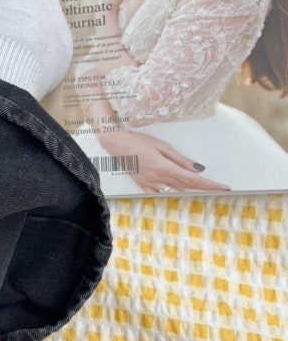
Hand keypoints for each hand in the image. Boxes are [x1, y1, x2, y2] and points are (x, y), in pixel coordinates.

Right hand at [98, 128, 229, 192]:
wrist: (116, 145)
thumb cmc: (138, 141)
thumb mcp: (162, 146)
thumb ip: (180, 160)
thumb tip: (199, 169)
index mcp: (164, 168)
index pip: (193, 179)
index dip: (210, 184)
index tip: (224, 187)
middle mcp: (158, 179)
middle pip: (187, 188)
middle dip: (205, 190)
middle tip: (222, 192)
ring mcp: (149, 185)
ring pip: (175, 194)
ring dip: (191, 195)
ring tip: (206, 195)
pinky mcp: (143, 186)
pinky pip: (160, 195)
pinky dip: (173, 197)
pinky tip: (181, 198)